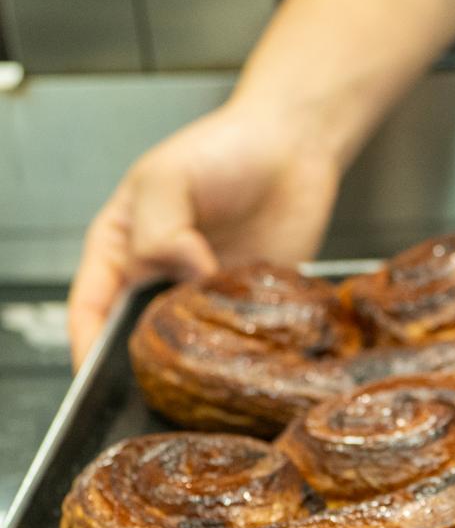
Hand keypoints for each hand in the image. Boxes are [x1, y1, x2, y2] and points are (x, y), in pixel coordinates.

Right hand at [68, 0, 454, 369]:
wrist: (294, 149)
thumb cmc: (222, 150)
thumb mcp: (167, 178)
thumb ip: (158, 230)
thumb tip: (185, 276)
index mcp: (121, 247)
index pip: (90, 306)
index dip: (87, 345)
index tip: (95, 375)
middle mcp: (159, 278)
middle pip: (136, 336)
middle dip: (142, 362)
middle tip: (159, 378)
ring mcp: (204, 295)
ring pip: (188, 346)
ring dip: (194, 359)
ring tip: (205, 364)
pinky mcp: (247, 306)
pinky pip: (237, 339)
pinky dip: (239, 350)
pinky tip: (248, 348)